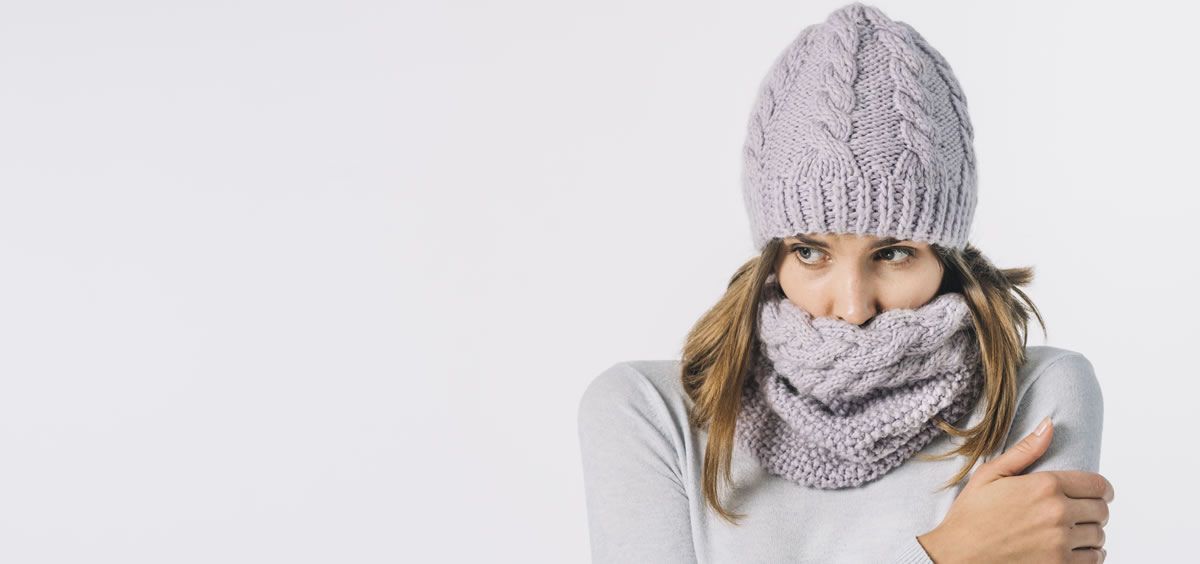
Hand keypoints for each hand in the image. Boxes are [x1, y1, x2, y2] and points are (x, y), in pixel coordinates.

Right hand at [916, 416, 1113, 562]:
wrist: (957, 558)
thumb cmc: (970, 517)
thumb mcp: (990, 476)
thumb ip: (1025, 451)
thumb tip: (1049, 424)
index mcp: (1044, 485)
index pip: (1098, 485)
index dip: (1101, 489)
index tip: (1097, 494)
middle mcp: (1058, 513)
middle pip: (1102, 510)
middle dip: (1094, 510)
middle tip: (1078, 514)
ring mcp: (1060, 543)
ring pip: (1099, 536)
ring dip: (1089, 534)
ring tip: (1071, 533)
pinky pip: (1094, 559)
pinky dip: (1088, 555)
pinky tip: (1071, 550)